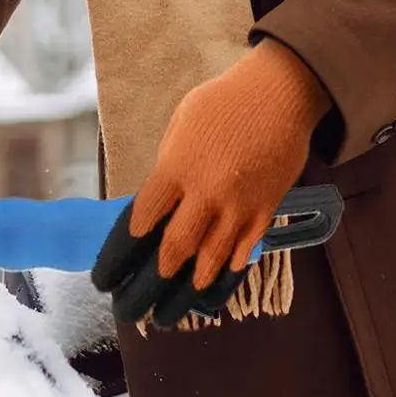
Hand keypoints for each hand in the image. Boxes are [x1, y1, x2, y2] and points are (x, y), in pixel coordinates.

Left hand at [93, 39, 330, 326]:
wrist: (279, 95)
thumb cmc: (222, 102)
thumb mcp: (180, 125)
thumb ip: (170, 164)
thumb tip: (162, 195)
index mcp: (176, 169)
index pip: (143, 218)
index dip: (127, 246)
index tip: (117, 264)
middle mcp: (205, 194)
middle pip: (176, 247)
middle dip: (157, 276)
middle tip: (143, 296)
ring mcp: (238, 206)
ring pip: (212, 257)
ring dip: (194, 283)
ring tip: (180, 301)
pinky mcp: (266, 209)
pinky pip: (246, 247)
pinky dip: (232, 268)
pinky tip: (221, 280)